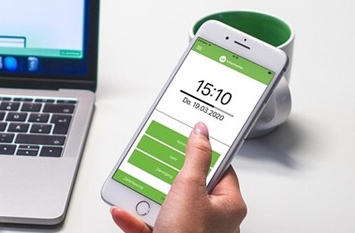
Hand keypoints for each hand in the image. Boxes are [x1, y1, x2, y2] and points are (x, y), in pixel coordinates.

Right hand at [110, 122, 246, 232]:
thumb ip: (195, 155)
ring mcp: (191, 232)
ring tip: (137, 192)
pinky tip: (125, 211)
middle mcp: (214, 220)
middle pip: (189, 185)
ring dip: (147, 198)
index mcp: (229, 205)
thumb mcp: (189, 186)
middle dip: (166, 178)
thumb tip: (202, 132)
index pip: (220, 168)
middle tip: (157, 169)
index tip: (188, 140)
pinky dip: (136, 218)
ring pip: (167, 205)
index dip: (203, 153)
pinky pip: (152, 225)